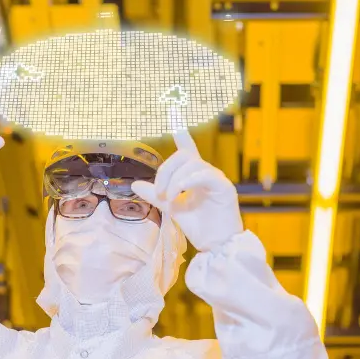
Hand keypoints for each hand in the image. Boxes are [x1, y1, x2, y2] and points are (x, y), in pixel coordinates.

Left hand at [131, 130, 242, 251]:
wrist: (216, 245)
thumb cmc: (198, 226)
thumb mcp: (171, 207)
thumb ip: (155, 194)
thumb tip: (134, 184)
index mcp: (194, 175)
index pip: (188, 148)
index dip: (181, 133)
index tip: (174, 113)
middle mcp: (206, 172)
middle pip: (183, 156)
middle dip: (165, 171)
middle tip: (160, 193)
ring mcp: (216, 178)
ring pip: (191, 165)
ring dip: (174, 180)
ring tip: (169, 198)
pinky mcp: (224, 187)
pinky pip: (204, 175)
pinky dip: (188, 181)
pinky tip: (180, 192)